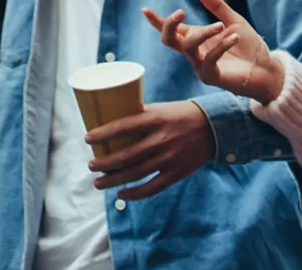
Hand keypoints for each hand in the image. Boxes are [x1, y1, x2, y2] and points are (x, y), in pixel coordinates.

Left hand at [85, 100, 214, 199]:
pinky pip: (152, 187)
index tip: (87, 138)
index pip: (124, 126)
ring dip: (113, 180)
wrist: (213, 126)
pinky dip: (134, 193)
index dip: (104, 134)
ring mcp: (169, 158)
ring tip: (99, 182)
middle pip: (126, 155)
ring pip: (135, 173)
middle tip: (91, 165)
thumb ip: (141, 117)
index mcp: (156, 119)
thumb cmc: (181, 114)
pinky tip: (121, 194)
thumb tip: (112, 125)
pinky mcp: (176, 173)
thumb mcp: (161, 109)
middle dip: (105, 163)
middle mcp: (161, 139)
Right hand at [143, 0, 285, 103]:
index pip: (172, 29)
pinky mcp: (212, 77)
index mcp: (197, 37)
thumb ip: (215, 5)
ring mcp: (201, 65)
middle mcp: (195, 52)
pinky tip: (234, 37)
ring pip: (188, 48)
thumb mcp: (232, 20)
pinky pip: (208, 60)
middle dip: (169, 25)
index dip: (157, 21)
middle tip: (181, 12)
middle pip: (169, 40)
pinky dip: (220, 46)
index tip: (144, 9)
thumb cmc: (248, 47)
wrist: (266, 69)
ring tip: (221, 25)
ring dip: (204, 32)